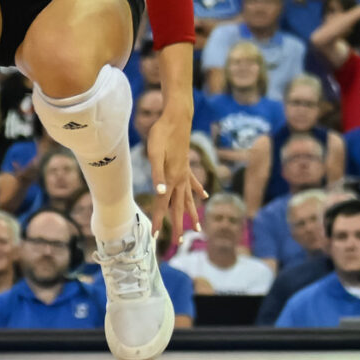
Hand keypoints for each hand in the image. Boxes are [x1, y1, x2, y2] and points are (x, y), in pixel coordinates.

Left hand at [146, 104, 204, 243]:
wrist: (177, 117)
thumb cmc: (161, 133)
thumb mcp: (154, 153)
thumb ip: (157, 174)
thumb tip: (160, 193)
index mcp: (170, 178)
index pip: (163, 205)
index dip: (159, 221)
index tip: (155, 237)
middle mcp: (180, 179)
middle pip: (178, 207)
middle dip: (178, 225)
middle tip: (179, 242)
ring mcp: (185, 173)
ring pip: (189, 199)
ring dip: (191, 214)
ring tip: (198, 228)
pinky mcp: (187, 165)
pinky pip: (194, 184)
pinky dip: (199, 191)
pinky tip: (205, 197)